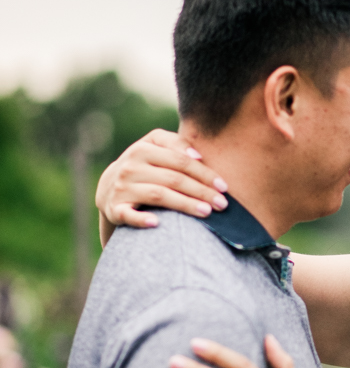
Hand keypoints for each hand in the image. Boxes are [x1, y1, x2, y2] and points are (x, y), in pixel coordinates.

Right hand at [95, 129, 229, 229]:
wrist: (108, 187)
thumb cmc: (144, 165)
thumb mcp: (155, 147)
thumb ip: (176, 144)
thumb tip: (198, 156)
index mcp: (143, 149)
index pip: (180, 160)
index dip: (204, 173)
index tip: (224, 187)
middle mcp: (131, 166)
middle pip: (173, 178)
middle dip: (201, 191)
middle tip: (222, 204)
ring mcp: (122, 188)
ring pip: (158, 195)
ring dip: (184, 204)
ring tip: (207, 213)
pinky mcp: (115, 209)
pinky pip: (128, 215)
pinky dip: (141, 219)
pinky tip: (157, 224)